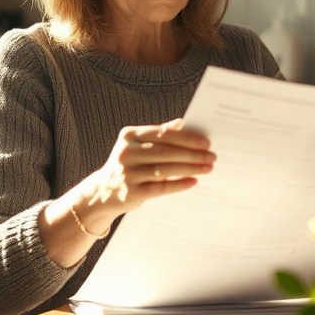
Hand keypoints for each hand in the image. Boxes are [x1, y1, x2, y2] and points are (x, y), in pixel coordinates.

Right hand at [77, 118, 214, 232]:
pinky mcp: (131, 192)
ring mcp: (127, 173)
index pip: (163, 134)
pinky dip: (179, 184)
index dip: (187, 138)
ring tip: (208, 168)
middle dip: (192, 154)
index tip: (206, 142)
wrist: (103, 192)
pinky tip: (193, 181)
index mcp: (129, 135)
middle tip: (212, 156)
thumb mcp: (138, 146)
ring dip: (190, 168)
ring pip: (165, 169)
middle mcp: (126, 152)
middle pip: (166, 151)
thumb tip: (181, 123)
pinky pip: (160, 187)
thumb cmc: (129, 165)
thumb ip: (158, 134)